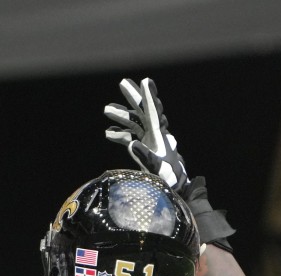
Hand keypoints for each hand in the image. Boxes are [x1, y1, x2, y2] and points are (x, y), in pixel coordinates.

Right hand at [104, 78, 234, 247]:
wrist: (174, 189)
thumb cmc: (168, 179)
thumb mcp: (156, 168)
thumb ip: (144, 156)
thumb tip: (132, 144)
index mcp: (159, 135)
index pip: (152, 112)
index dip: (149, 97)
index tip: (145, 81)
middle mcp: (155, 134)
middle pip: (144, 111)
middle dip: (134, 97)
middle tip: (123, 83)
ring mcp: (150, 140)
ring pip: (135, 122)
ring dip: (122, 116)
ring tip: (106, 110)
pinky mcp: (145, 149)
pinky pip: (131, 137)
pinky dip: (120, 134)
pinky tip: (108, 134)